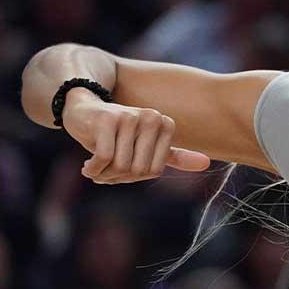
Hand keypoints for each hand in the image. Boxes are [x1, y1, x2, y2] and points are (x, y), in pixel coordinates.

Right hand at [61, 89, 210, 182]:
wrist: (83, 110)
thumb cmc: (117, 133)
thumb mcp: (147, 145)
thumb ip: (175, 156)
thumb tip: (206, 164)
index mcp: (164, 124)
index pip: (153, 171)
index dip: (135, 176)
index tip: (123, 166)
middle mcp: (151, 117)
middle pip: (138, 170)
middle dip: (118, 177)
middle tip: (105, 169)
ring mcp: (129, 117)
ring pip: (121, 166)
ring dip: (104, 174)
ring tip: (95, 165)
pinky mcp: (107, 120)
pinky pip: (105, 159)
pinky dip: (94, 169)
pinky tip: (87, 166)